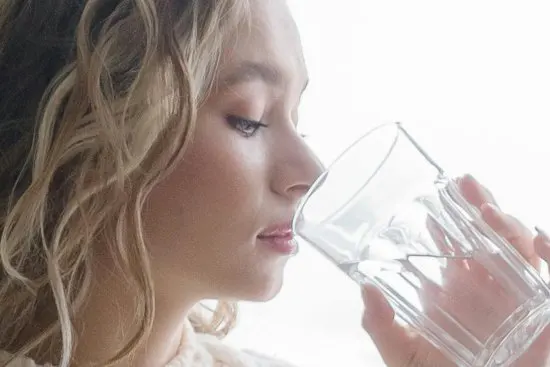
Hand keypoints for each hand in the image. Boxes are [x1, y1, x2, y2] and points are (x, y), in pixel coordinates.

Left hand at [361, 174, 549, 366]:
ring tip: (486, 211)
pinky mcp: (537, 314)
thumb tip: (365, 290)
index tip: (440, 191)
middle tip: (464, 183)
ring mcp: (512, 296)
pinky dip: (548, 254)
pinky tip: (537, 239)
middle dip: (480, 205)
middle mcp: (485, 285)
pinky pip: (546, 277)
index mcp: (455, 286)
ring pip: (516, 248)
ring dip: (506, 224)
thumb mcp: (402, 350)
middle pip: (488, 235)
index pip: (457, 241)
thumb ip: (381, 324)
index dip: (451, 215)